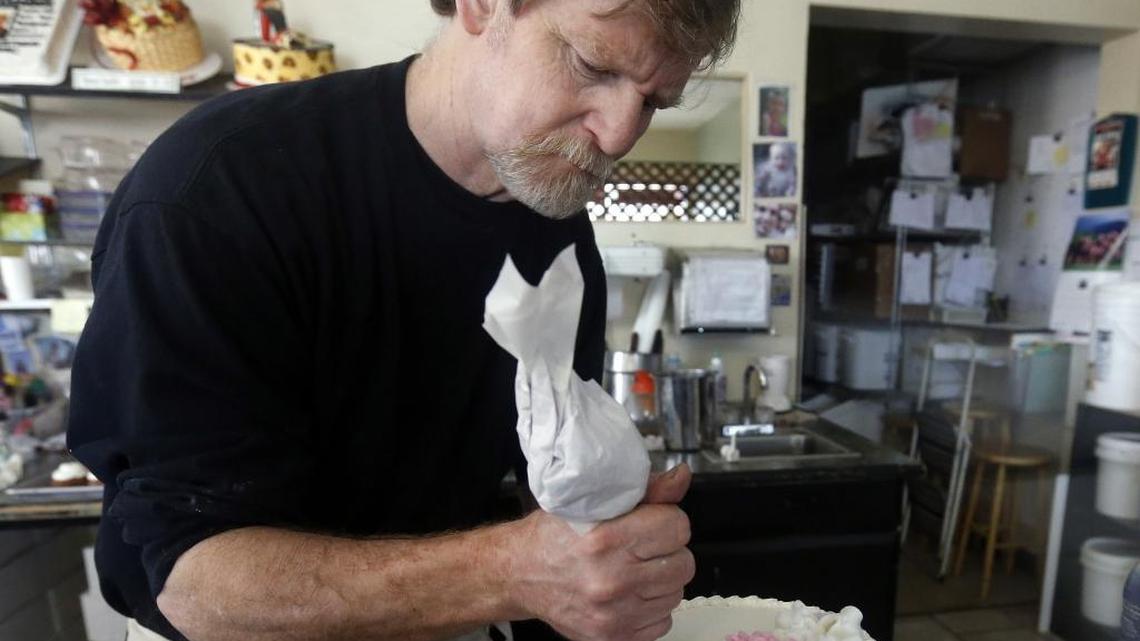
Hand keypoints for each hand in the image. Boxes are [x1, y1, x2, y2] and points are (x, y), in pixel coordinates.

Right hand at [510, 465, 694, 640]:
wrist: (520, 574)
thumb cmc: (553, 537)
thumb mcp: (593, 501)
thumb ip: (645, 490)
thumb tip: (680, 478)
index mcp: (607, 539)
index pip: (677, 527)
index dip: (668, 520)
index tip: (654, 521)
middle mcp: (611, 580)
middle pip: (683, 563)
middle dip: (668, 550)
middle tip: (643, 546)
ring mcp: (614, 614)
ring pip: (675, 593)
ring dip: (661, 579)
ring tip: (634, 568)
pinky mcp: (614, 636)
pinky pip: (663, 621)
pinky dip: (651, 606)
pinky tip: (630, 591)